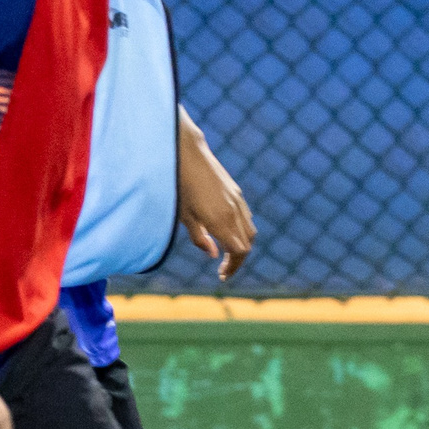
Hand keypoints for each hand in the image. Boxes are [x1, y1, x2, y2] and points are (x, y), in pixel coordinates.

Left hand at [177, 119, 255, 282]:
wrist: (186, 153)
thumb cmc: (178, 186)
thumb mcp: (184, 216)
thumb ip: (199, 238)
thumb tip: (213, 254)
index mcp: (220, 221)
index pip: (239, 252)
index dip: (233, 267)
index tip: (222, 276)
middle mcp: (233, 212)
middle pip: (247, 244)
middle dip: (238, 260)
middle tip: (224, 270)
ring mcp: (237, 200)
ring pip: (250, 231)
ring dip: (242, 245)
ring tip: (227, 253)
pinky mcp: (235, 192)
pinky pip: (246, 217)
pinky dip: (242, 230)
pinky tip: (227, 232)